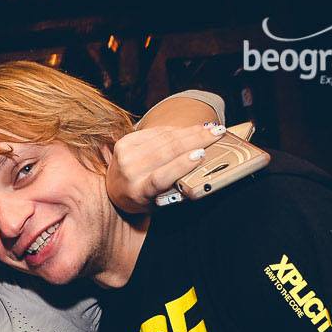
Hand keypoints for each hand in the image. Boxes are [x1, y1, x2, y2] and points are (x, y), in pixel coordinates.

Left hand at [104, 124, 228, 212]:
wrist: (114, 189)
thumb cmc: (143, 197)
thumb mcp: (158, 203)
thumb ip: (175, 190)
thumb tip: (198, 172)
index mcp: (137, 192)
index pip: (160, 177)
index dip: (181, 165)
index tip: (201, 155)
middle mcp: (129, 172)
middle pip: (166, 151)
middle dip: (195, 140)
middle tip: (217, 133)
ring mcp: (125, 154)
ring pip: (163, 138)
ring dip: (190, 131)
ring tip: (209, 128)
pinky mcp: (125, 141)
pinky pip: (156, 132)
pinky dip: (176, 130)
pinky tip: (191, 129)